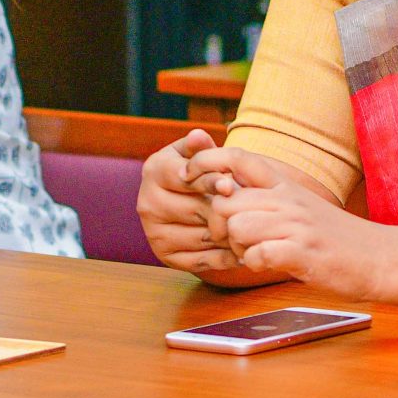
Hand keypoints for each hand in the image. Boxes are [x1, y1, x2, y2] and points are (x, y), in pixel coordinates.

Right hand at [137, 130, 239, 274]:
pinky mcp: (164, 255)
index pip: (183, 178)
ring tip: (250, 231)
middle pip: (194, 209)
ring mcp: (153, 232)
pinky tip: (242, 252)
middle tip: (249, 212)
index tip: (230, 185)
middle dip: (224, 210)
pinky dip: (223, 258)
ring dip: (228, 235)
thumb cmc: (193, 171)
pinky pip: (198, 261)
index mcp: (153, 171)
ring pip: (200, 236)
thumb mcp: (193, 153)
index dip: (208, 181)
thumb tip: (199, 136)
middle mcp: (147, 203)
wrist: (179, 199)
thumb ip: (199, 146)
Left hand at [187, 146, 389, 300]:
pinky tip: (270, 265)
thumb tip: (221, 194)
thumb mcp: (299, 207)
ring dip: (237, 248)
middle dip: (219, 227)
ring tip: (256, 254)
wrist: (381, 257)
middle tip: (236, 242)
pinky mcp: (303, 252)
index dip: (205, 163)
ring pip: (236, 227)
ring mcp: (296, 224)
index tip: (189, 177)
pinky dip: (256, 265)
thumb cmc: (335, 237)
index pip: (235, 157)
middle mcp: (287, 198)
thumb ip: (264, 199)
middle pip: (225, 201)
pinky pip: (258, 255)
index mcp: (284, 184)